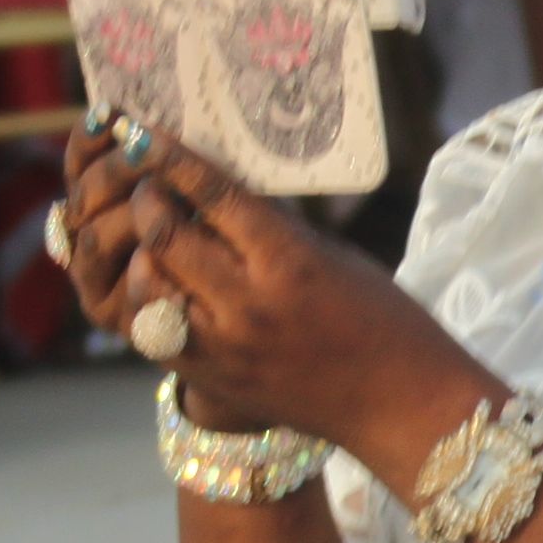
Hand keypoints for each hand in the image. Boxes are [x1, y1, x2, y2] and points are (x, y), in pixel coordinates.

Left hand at [60, 117, 487, 466]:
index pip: (215, 197)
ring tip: (149, 235)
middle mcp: (249, 303)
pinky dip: (150, 298)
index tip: (146, 135)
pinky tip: (159, 281)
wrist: (400, 407)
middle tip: (145, 184)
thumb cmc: (385, 322)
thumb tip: (221, 192)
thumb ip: (276, 229)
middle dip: (147, 202)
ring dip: (142, 252)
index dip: (173, 161)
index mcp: (291, 263)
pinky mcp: (210, 377)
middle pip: (167, 236)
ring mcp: (223, 345)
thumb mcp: (337, 260)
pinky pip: (152, 330)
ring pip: (148, 283)